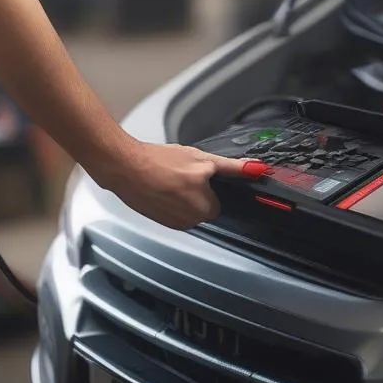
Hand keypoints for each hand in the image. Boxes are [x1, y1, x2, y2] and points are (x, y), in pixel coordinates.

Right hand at [101, 140, 254, 229]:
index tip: (202, 177)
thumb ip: (230, 167)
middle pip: (205, 206)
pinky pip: (175, 213)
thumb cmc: (160, 161)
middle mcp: (191, 220)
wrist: (126, 167)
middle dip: (198, 191)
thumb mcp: (201, 158)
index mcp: (204, 207)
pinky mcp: (160, 222)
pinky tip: (162, 187)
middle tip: (185, 173)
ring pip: (189, 209)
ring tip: (171, 179)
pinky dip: (171, 201)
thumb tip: (256, 169)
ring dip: (184, 196)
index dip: (213, 186)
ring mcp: (174, 223)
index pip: (220, 202)